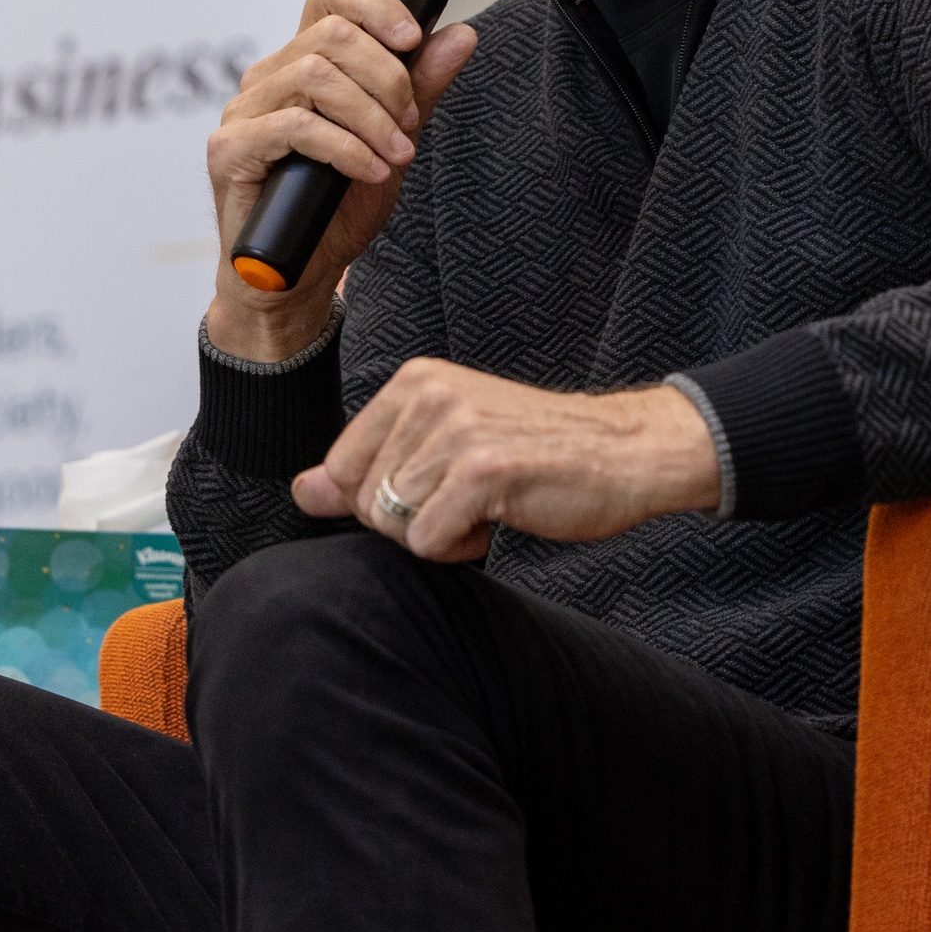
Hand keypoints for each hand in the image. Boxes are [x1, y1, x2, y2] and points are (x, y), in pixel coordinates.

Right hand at [204, 0, 479, 363]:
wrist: (297, 277)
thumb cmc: (336, 208)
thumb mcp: (394, 142)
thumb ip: (421, 88)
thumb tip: (461, 34)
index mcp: (304, 63)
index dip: (375, 3)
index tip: (415, 37)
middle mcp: (269, 78)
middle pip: (331, 34)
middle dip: (387, 76)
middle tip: (410, 124)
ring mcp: (244, 112)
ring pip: (314, 76)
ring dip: (371, 115)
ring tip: (395, 154)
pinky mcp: (230, 150)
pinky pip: (294, 127)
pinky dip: (346, 147)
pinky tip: (370, 171)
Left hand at [296, 360, 719, 561]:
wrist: (626, 450)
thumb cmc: (540, 451)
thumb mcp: (447, 443)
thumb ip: (372, 465)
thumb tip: (304, 491)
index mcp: (415, 381)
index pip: (342, 467)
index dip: (385, 500)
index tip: (440, 486)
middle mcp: (429, 395)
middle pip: (364, 501)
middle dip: (411, 520)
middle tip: (471, 498)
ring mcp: (456, 430)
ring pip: (394, 526)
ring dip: (440, 536)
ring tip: (489, 507)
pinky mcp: (483, 470)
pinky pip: (427, 544)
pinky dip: (461, 550)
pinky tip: (501, 520)